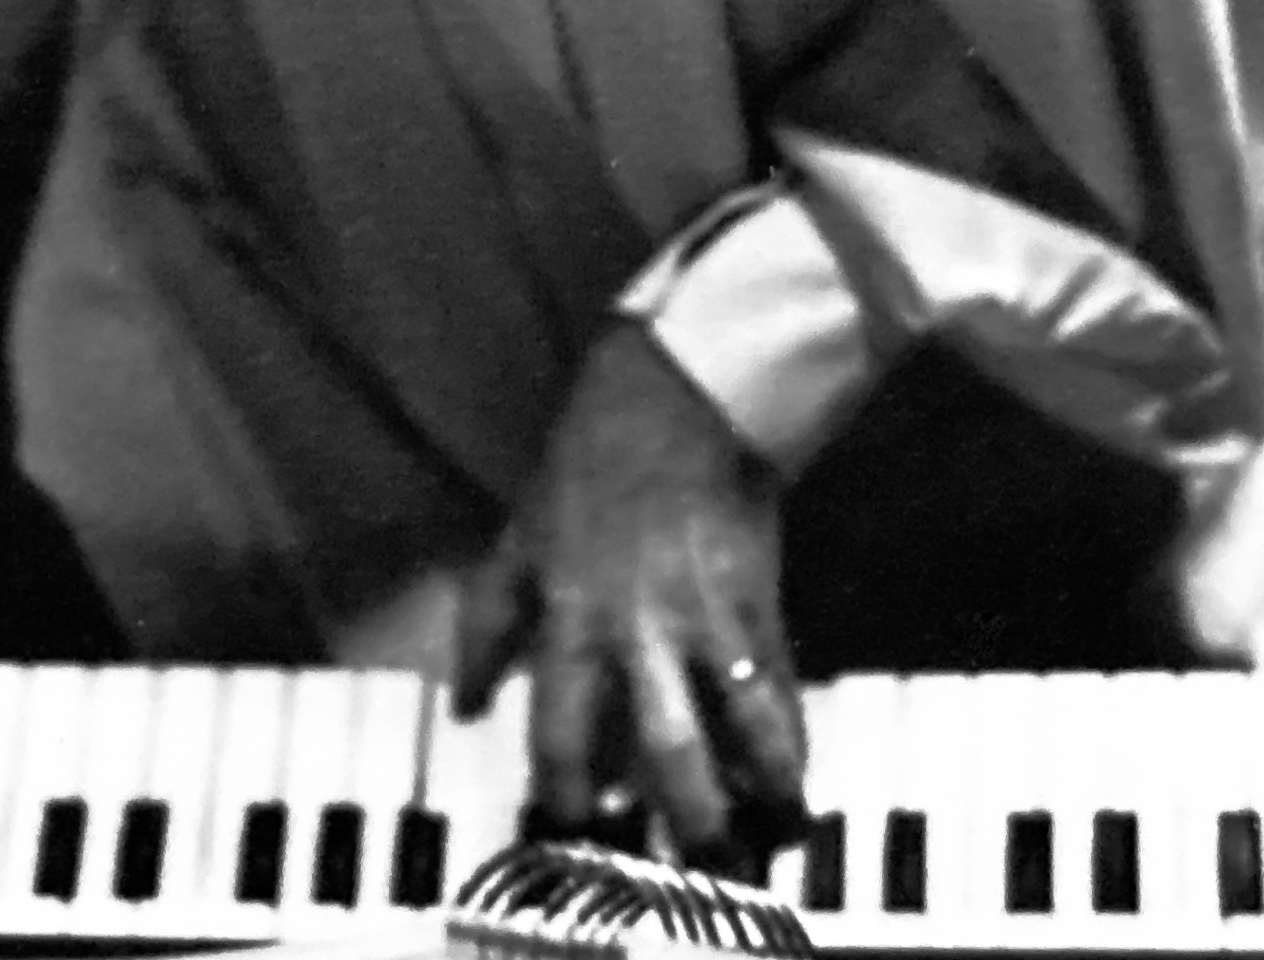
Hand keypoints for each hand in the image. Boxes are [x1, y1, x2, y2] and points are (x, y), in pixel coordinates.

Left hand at [448, 319, 806, 871]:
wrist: (673, 402)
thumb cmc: (584, 469)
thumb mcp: (517, 539)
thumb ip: (488, 624)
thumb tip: (467, 706)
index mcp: (567, 615)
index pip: (558, 728)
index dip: (564, 787)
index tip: (574, 824)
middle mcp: (637, 631)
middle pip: (662, 747)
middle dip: (679, 814)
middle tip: (688, 860)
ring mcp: (704, 619)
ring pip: (738, 728)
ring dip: (758, 790)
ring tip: (768, 832)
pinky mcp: (757, 603)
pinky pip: (779, 688)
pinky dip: (792, 737)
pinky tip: (796, 774)